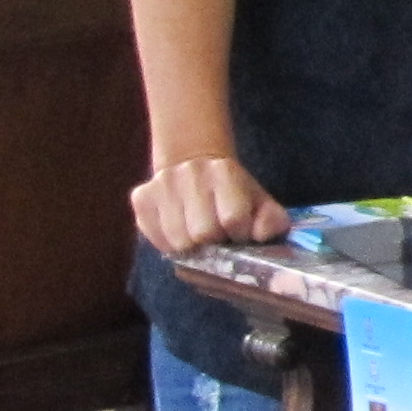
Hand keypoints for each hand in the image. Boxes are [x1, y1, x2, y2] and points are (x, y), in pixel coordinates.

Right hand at [134, 148, 289, 256]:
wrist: (193, 163)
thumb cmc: (233, 193)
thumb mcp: (260, 202)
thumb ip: (271, 220)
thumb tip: (260, 235)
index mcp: (224, 172)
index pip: (232, 219)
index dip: (239, 234)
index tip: (238, 232)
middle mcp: (189, 173)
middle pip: (202, 234)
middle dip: (214, 243)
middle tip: (217, 236)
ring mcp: (161, 184)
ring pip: (176, 241)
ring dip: (191, 247)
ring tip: (198, 235)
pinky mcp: (140, 197)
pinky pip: (154, 238)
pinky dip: (168, 244)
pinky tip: (178, 231)